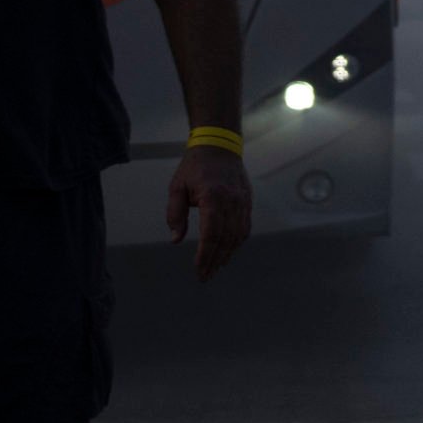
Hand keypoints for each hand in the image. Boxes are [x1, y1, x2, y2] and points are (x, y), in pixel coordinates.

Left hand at [168, 144, 253, 282]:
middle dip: (215, 260)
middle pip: (226, 239)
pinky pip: (245, 227)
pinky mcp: (247, 202)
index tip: (198, 270)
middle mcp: (232, 202)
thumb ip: (175, 214)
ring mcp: (243, 202)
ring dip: (227, 254)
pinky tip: (228, 251)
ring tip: (216, 268)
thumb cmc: (194, 167)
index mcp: (213, 197)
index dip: (205, 255)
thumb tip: (176, 239)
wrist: (219, 146)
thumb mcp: (177, 187)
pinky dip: (237, 242)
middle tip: (206, 276)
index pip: (211, 234)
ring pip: (238, 236)